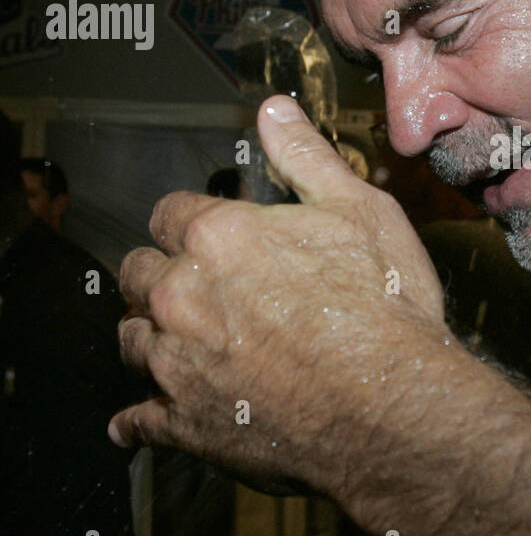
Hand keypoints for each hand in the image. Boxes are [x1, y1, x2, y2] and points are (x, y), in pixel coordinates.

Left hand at [109, 96, 447, 500]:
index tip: (207, 233)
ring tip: (177, 345)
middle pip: (138, 274)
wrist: (395, 408)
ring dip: (150, 337)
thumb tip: (274, 109)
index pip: (170, 212)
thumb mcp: (362, 210)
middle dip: (160, 275)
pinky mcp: (184, 426)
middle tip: (193, 288)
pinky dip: (137, 422)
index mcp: (219, 237)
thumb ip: (306, 158)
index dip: (190, 221)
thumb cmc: (386, 307)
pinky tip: (136, 425)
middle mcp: (181, 296)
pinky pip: (138, 423)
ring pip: (132, 341)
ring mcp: (177, 364)